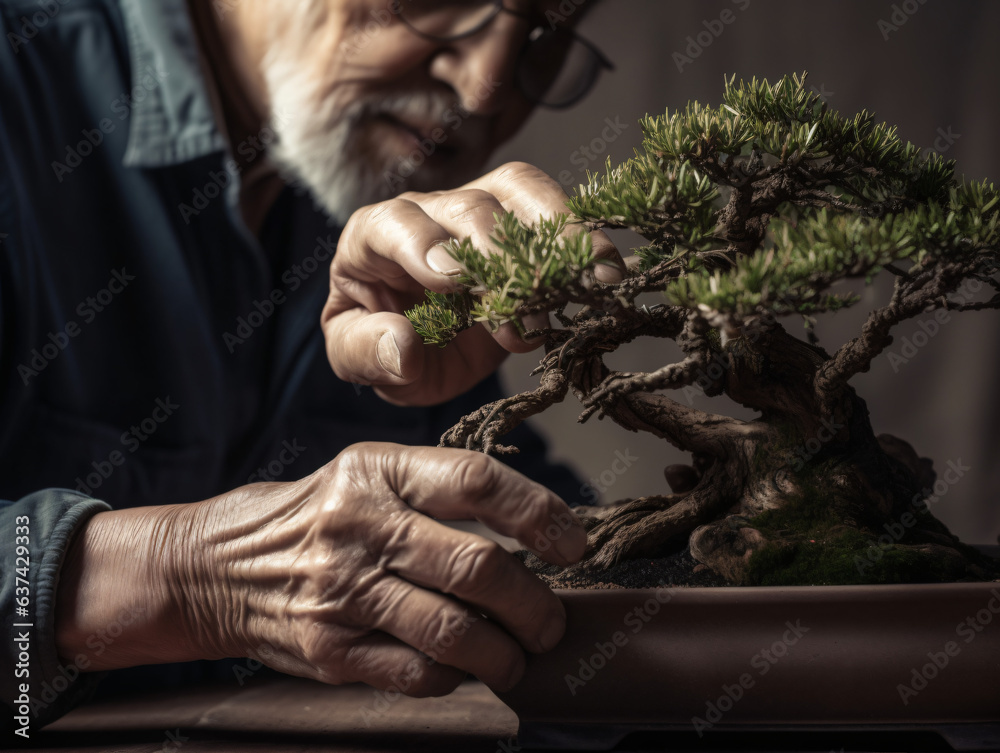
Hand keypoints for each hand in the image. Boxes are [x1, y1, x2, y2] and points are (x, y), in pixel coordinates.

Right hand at [57, 443, 587, 696]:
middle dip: (534, 604)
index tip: (574, 544)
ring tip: (520, 657)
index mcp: (378, 469)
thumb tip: (535, 531)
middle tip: (551, 623)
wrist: (215, 565)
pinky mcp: (328, 648)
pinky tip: (464, 671)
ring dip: (504, 654)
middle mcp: (360, 525)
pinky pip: (415, 672)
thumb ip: (438, 491)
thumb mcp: (368, 474)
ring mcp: (341, 590)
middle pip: (477, 566)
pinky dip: (455, 678)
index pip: (477, 481)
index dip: (540, 514)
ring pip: (453, 632)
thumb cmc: (317, 516)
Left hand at [320, 161, 622, 405]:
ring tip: (592, 279)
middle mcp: (427, 212)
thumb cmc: (382, 345)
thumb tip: (402, 345)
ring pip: (518, 192)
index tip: (452, 279)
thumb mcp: (356, 360)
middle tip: (529, 300)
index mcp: (373, 238)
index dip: (422, 245)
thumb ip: (367, 352)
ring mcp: (478, 211)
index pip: (392, 224)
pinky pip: (555, 212)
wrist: (422, 347)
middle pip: (466, 205)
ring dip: (559, 233)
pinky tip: (608, 273)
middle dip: (501, 250)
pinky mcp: (522, 222)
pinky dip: (585, 241)